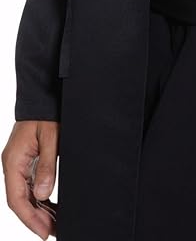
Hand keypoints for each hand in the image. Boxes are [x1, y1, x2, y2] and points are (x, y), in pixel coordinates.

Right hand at [2, 120, 59, 239]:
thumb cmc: (45, 114)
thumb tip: (42, 194)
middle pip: (20, 201)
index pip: (17, 199)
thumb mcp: (51, 138)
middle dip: (35, 219)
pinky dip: (40, 199)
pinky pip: (30, 186)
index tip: (43, 232)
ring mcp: (18, 165)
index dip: (30, 218)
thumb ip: (47, 166)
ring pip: (25, 195)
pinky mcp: (26, 162)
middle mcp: (13, 166)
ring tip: (54, 224)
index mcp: (13, 162)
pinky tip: (50, 208)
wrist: (42, 96)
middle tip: (52, 232)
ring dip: (38, 211)